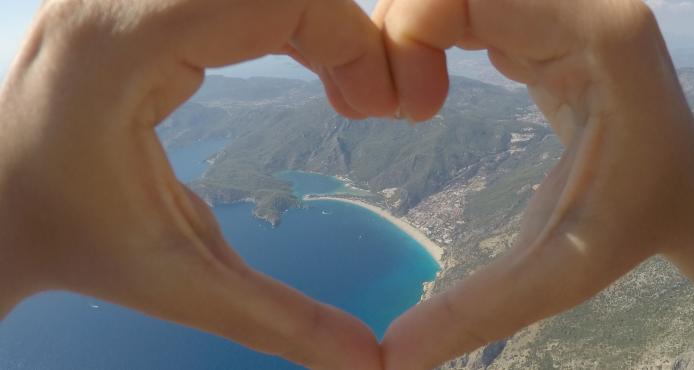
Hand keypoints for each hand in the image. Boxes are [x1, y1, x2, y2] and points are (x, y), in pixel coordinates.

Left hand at [0, 0, 398, 368]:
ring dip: (316, 23)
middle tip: (372, 102)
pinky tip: (308, 63)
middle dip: (342, 32)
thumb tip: (372, 363)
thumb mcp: (183, 282)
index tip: (378, 109)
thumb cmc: (68, 243)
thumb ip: (282, 321)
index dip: (349, 41)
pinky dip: (287, 17)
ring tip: (346, 88)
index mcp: (120, 46)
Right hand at [374, 0, 693, 367]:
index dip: (409, 34)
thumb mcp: (552, 274)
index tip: (405, 113)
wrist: (678, 196)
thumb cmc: (630, 228)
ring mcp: (564, 2)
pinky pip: (464, 4)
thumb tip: (388, 360)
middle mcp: (584, 1)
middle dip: (399, 34)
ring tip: (407, 107)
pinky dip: (427, 38)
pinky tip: (425, 93)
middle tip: (391, 110)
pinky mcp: (544, 15)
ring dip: (409, 37)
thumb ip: (475, 313)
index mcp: (599, 34)